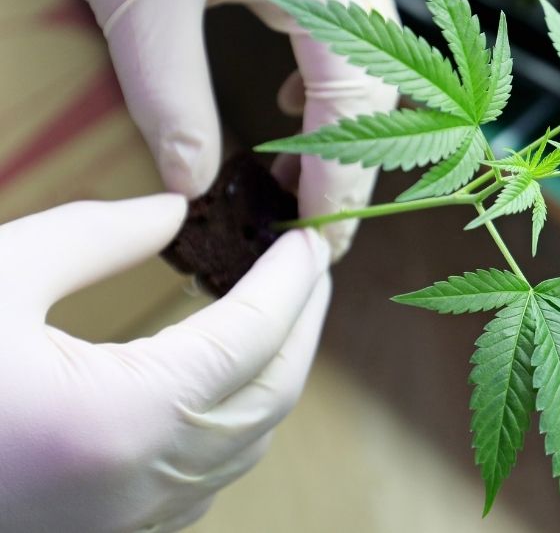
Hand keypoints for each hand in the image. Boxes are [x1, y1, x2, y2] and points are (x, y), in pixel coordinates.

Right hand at [0, 194, 330, 531]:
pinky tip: (220, 385)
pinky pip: (205, 480)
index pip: (253, 337)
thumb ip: (92, 239)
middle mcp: (144, 483)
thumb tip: (173, 213)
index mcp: (126, 418)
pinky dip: (233, 425)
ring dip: (274, 376)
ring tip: (277, 313)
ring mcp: (128, 524)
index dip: (291, 282)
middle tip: (310, 267)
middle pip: (270, 395)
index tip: (311, 237)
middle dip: (302, 326)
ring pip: (246, 445)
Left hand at [23, 0, 399, 257]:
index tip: (323, 241)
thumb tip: (191, 183)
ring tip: (302, 177)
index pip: (356, 100)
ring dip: (344, 119)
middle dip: (355, 157)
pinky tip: (287, 99)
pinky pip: (344, 22)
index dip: (344, 179)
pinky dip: (325, 75)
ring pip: (370, 55)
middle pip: (383, 82)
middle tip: (314, 223)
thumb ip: (168, 94)